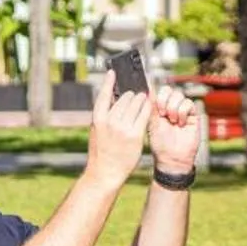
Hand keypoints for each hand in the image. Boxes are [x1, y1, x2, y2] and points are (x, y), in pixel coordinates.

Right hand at [85, 69, 151, 188]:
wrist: (105, 173)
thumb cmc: (101, 152)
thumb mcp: (96, 131)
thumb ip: (105, 115)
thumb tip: (116, 99)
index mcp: (97, 119)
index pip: (104, 94)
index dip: (109, 81)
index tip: (113, 72)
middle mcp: (110, 121)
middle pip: (124, 98)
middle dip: (131, 95)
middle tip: (135, 95)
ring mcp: (123, 128)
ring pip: (136, 103)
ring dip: (141, 99)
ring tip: (142, 99)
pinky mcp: (135, 135)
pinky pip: (145, 114)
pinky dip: (148, 107)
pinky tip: (149, 105)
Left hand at [145, 84, 200, 176]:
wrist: (172, 158)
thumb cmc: (160, 144)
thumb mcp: (152, 123)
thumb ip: (151, 107)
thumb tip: (148, 90)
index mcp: (160, 108)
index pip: (160, 91)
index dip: (158, 96)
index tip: (156, 109)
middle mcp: (171, 107)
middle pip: (170, 90)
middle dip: (165, 100)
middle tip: (163, 113)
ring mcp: (182, 111)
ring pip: (179, 95)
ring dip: (173, 107)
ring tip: (172, 121)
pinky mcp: (193, 116)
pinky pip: (189, 103)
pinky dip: (182, 112)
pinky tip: (180, 123)